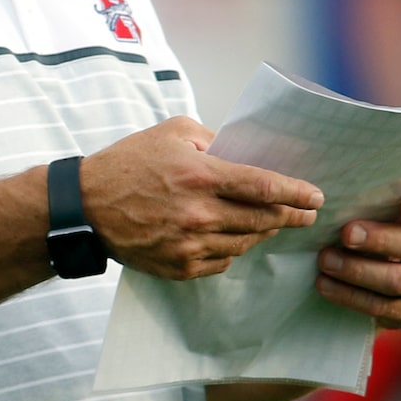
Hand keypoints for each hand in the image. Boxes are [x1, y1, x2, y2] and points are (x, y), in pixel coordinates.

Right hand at [81, 118, 321, 280]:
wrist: (84, 208)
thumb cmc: (127, 164)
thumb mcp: (171, 133)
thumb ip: (212, 139)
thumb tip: (243, 152)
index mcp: (200, 175)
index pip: (263, 187)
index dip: (296, 192)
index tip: (316, 197)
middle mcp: (199, 213)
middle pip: (262, 219)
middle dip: (291, 216)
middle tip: (306, 214)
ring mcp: (189, 245)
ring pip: (245, 242)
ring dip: (263, 232)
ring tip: (271, 223)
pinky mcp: (179, 267)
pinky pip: (222, 261)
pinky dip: (232, 249)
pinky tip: (232, 237)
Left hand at [314, 185, 400, 330]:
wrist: (398, 269)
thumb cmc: (389, 223)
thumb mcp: (394, 204)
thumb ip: (386, 195)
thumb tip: (347, 188)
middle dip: (379, 240)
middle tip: (346, 234)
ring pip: (399, 280)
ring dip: (358, 270)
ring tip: (326, 260)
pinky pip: (384, 307)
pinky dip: (351, 296)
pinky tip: (326, 285)